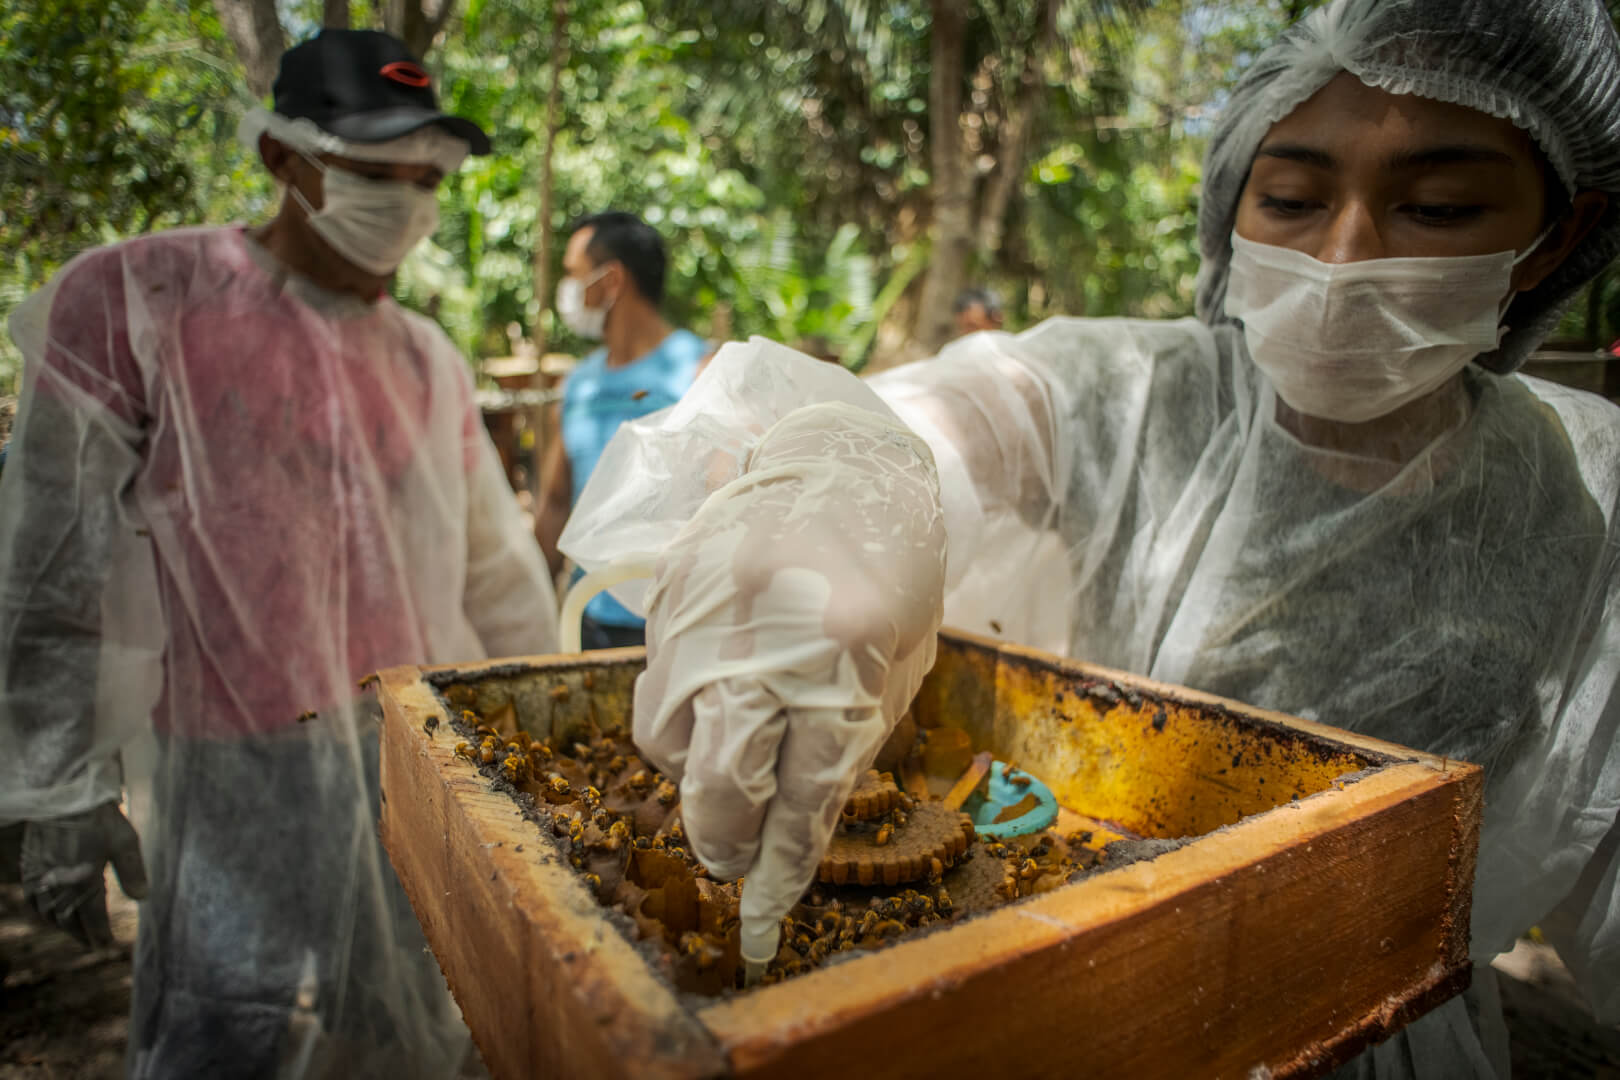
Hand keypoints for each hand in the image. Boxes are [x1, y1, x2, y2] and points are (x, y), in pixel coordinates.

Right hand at [20, 801, 147, 947]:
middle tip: (92, 944)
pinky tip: (47, 912)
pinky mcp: (30, 865)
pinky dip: (40, 910)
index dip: (100, 934)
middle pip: (69, 920)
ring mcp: (42, 876)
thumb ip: (133, 872)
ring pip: (48, 912)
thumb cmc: (100, 817)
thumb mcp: (125, 842)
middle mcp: (59, 883)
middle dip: (82, 934)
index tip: (106, 945)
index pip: (93, 918)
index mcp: (84, 881)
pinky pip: (31, 897)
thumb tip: (143, 898)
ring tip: (74, 932)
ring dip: (61, 925)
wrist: (66, 794)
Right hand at [630, 401, 946, 962]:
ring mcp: (708, 608)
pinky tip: (714, 702)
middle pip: (720, 779)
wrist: (844, 450)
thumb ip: (846, 743)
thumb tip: (789, 832)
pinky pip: (653, 683)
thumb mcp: (898, 662)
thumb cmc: (893, 564)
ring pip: (667, 739)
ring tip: (732, 763)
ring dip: (695, 774)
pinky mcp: (669, 587)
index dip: (781, 861)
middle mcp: (767, 632)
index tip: (767, 901)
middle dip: (723, 838)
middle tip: (733, 857)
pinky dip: (680, 712)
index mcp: (847, 653)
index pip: (803, 792)